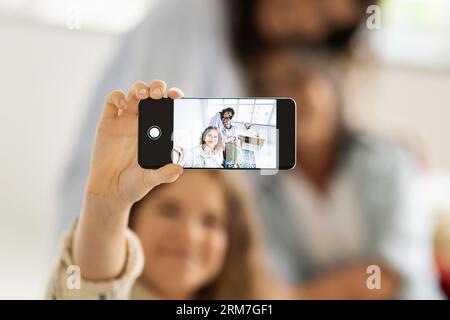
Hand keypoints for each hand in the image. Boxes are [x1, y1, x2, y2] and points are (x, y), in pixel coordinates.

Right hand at [86, 80, 183, 209]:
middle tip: (160, 94)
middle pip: (153, 94)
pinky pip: (112, 100)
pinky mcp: (108, 122)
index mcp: (159, 131)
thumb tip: (179, 168)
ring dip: (140, 87)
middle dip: (158, 87)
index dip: (174, 97)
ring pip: (134, 93)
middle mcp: (143, 122)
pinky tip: (122, 105)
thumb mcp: (150, 180)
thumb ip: (164, 174)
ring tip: (144, 95)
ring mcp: (125, 120)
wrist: (109, 191)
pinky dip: (117, 96)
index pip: (170, 107)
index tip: (178, 97)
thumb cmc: (134, 185)